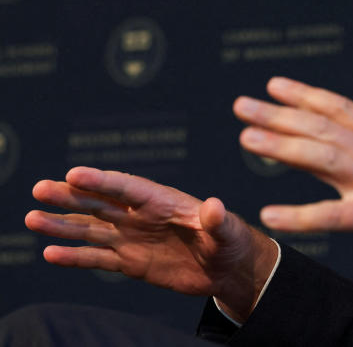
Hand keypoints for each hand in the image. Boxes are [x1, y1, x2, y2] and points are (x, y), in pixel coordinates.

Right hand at [25, 167, 277, 320]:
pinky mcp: (130, 262)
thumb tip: (214, 206)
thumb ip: (217, 221)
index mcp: (163, 201)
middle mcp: (141, 216)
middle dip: (70, 196)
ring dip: (62, 225)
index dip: (101, 180)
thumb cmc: (230, 241)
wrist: (227, 268)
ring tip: (31, 219)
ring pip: (91, 229)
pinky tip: (49, 252)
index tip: (74, 173)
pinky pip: (97, 258)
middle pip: (100, 203)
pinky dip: (74, 256)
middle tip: (40, 189)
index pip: (127, 188)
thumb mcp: (228, 231)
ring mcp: (132, 238)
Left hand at [234, 77, 352, 281]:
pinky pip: (333, 215)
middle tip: (242, 105)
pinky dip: (299, 214)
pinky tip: (271, 215)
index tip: (275, 85)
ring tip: (246, 139)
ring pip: (324, 157)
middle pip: (324, 127)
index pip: (342, 109)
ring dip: (282, 147)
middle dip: (280, 114)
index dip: (306, 95)